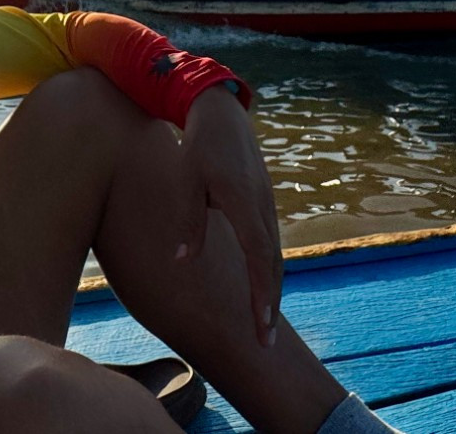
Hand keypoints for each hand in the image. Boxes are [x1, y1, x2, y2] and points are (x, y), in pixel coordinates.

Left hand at [177, 84, 282, 347]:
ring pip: (274, 257)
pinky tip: (263, 293)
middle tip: (265, 343)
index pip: (258, 254)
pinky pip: (270, 245)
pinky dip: (269, 273)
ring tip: (264, 328)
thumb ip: (189, 222)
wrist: (222, 112)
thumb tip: (181, 262)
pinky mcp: (264, 204)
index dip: (261, 290)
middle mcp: (262, 206)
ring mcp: (267, 205)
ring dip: (271, 293)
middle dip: (270, 306)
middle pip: (272, 264)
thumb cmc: (198, 146)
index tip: (262, 321)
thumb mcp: (187, 179)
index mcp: (243, 201)